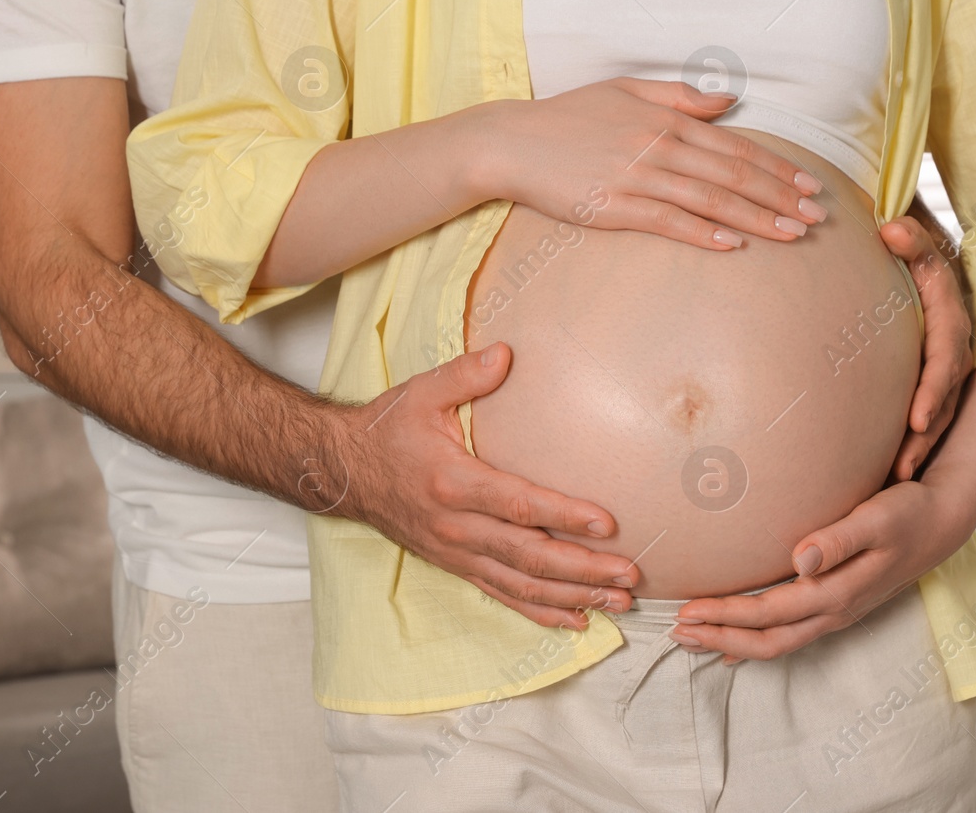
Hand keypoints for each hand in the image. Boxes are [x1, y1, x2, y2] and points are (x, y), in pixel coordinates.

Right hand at [328, 342, 638, 628]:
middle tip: (629, 576)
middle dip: (583, 570)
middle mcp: (456, 526)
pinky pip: (503, 594)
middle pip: (529, 556)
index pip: (519, 505)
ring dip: (572, 597)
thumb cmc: (388, 429)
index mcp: (453, 483)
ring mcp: (456, 552)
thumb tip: (506, 353)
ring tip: (618, 604)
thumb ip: (465, 375)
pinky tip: (577, 621)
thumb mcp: (421, 393)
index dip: (564, 516)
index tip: (606, 523)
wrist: (345, 471)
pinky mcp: (455, 565)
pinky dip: (541, 612)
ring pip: (521, 584)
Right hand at [475, 77, 827, 250]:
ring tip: (792, 235)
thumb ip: (679, 96)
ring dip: (755, 219)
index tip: (809, 184)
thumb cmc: (567, 117)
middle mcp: (658, 147)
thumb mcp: (625, 90)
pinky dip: (701, 233)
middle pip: (733, 176)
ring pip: (709, 201)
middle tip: (817, 217)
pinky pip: (667, 222)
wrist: (511, 143)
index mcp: (666, 120)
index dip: (777, 167)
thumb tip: (728, 102)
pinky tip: (731, 246)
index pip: (735, 147)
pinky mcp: (613, 207)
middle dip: (780, 197)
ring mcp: (636, 178)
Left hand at [671, 477, 975, 661]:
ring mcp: (838, 611)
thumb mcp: (876, 517)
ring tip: (694, 637)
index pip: (769, 613)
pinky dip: (758, 640)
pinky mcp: (838, 603)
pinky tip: (736, 644)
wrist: (943, 518)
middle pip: (768, 640)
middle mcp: (835, 610)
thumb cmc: (908, 512)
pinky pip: (792, 633)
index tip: (687, 610)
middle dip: (720, 639)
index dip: (726, 616)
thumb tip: (801, 558)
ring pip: (778, 641)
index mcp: (838, 592)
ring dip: (734, 643)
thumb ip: (838, 538)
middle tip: (677, 632)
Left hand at [879, 215, 972, 480]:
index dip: (934, 390)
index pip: (946, 356)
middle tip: (903, 466)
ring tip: (893, 476)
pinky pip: (920, 411)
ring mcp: (940, 363)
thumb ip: (909, 232)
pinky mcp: (923, 373)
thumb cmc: (911, 240)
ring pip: (936, 411)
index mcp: (951, 315)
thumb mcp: (916, 230)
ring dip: (917, 445)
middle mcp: (951, 345)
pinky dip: (905, 437)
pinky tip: (880, 466)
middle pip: (943, 397)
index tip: (918, 419)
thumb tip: (889, 228)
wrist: (917, 245)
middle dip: (926, 434)